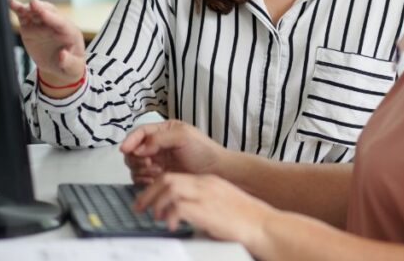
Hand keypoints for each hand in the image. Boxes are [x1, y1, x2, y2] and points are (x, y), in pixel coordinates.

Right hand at [9, 0, 85, 84]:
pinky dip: (18, 10)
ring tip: (15, 4)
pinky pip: (24, 16)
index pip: (61, 23)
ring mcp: (43, 25)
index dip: (52, 17)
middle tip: (32, 3)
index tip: (42, 12)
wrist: (60, 65)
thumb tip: (62, 56)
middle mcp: (57, 25)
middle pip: (49, 12)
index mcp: (70, 33)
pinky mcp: (31, 27)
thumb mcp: (73, 68)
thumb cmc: (70, 66)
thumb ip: (68, 62)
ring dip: (27, 7)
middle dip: (40, 8)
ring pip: (36, 12)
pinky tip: (11, 3)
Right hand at [120, 120, 225, 183]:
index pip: (139, 132)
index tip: (125, 149)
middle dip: (136, 157)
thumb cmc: (204, 151)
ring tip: (156, 171)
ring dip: (140, 168)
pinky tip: (154, 179)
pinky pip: (139, 178)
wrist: (216, 172)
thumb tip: (139, 149)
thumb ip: (159, 139)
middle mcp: (157, 145)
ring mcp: (156, 161)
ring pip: (134, 164)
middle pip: (132, 149)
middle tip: (150, 162)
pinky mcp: (157, 176)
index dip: (130, 140)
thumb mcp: (183, 137)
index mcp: (163, 130)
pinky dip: (142, 179)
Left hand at [133, 173, 275, 247]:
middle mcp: (205, 185)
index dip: (157, 188)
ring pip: (169, 188)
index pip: (175, 177)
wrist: (264, 225)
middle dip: (149, 193)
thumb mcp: (222, 204)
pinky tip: (170, 225)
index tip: (148, 199)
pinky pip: (178, 207)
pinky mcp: (206, 209)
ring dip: (155, 202)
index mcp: (208, 182)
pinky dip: (169, 216)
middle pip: (167, 179)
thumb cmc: (246, 219)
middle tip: (139, 206)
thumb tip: (184, 212)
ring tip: (152, 216)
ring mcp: (205, 195)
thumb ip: (204, 202)